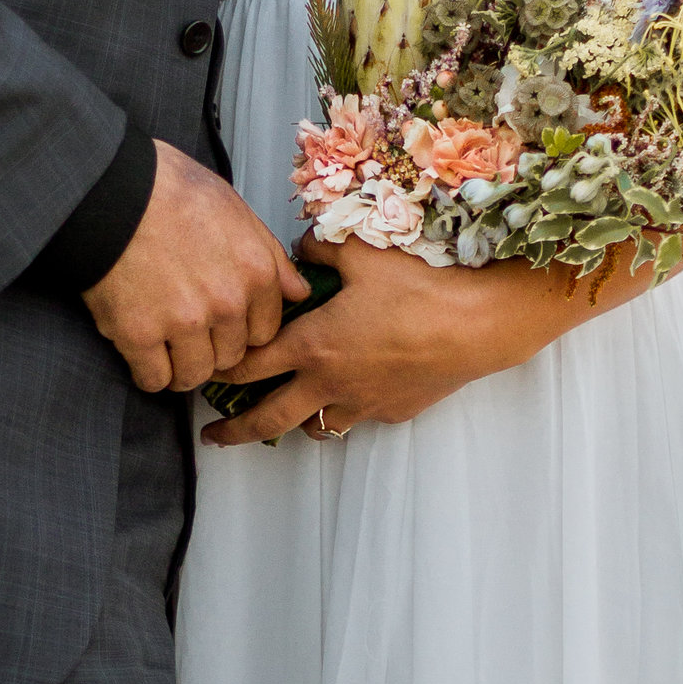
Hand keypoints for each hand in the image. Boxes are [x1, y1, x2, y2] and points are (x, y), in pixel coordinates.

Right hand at [86, 146, 305, 393]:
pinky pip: (154, 379)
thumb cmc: (168, 190)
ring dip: (182, 369)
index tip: (224, 328)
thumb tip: (297, 291)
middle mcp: (226, 303)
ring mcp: (184, 322)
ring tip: (167, 351)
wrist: (112, 189)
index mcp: (254, 272)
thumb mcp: (235, 210)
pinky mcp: (139, 334)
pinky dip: (149, 373)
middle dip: (212, 349)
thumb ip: (271, 256)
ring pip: (195, 375)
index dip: (241, 331)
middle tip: (191, 335)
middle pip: (230, 357)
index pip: (264, 333)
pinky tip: (144, 356)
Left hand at [200, 238, 576, 446]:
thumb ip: (322, 247)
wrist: (476, 326)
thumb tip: (304, 245)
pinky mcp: (394, 411)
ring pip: (315, 426)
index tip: (206, 373)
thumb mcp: (364, 253)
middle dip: (235, 431)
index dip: (222, 370)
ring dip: (295, 422)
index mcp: (312, 346)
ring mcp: (362, 403)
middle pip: (268, 418)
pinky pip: (358, 416)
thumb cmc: (419, 288)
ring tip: (286, 415)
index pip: (250, 366)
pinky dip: (345, 409)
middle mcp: (329, 383)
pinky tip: (352, 393)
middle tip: (212, 438)